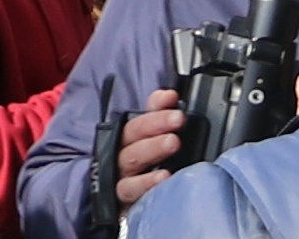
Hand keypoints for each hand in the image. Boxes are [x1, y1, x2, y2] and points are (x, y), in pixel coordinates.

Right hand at [109, 98, 184, 212]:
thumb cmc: (141, 170)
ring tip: (172, 142)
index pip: (141, 112)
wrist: (120, 203)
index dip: (156, 105)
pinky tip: (163, 178)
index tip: (172, 98)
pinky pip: (130, 189)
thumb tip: (169, 96)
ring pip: (131, 158)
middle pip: (134, 133)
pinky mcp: (122, 198)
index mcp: (129, 136)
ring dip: (152, 148)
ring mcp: (121, 175)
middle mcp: (121, 152)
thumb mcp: (151, 141)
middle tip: (178, 119)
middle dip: (156, 123)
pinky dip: (145, 183)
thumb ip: (159, 116)